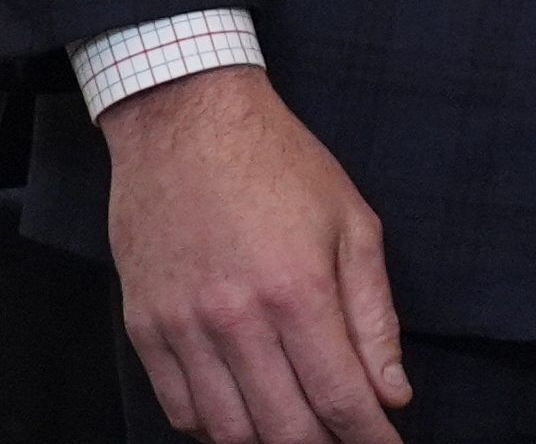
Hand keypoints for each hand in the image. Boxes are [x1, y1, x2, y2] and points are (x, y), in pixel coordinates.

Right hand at [101, 66, 409, 443]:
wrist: (185, 123)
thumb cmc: (279, 165)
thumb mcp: (353, 225)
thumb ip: (374, 316)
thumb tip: (392, 391)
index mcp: (298, 290)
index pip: (339, 397)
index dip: (368, 437)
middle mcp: (236, 319)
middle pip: (282, 428)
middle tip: (347, 443)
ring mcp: (182, 327)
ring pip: (227, 429)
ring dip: (268, 442)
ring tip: (301, 434)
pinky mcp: (144, 327)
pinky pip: (178, 407)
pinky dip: (214, 428)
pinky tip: (245, 418)